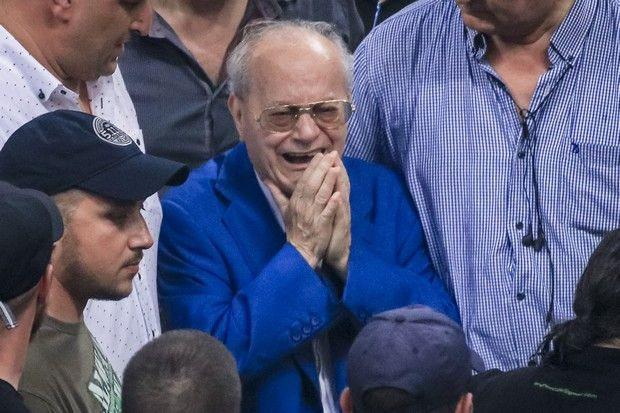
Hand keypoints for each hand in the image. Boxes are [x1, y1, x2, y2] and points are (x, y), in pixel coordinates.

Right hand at [266, 152, 340, 268]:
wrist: (299, 251)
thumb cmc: (294, 229)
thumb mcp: (283, 210)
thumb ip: (277, 194)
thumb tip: (266, 180)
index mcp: (295, 201)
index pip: (304, 180)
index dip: (312, 167)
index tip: (320, 155)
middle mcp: (303, 206)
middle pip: (313, 184)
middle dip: (322, 168)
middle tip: (332, 154)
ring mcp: (312, 215)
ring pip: (320, 195)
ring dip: (328, 181)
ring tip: (336, 168)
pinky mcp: (321, 225)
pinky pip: (326, 213)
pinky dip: (332, 204)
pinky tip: (338, 195)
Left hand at [324, 156, 350, 280]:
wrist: (335, 253)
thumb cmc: (325, 234)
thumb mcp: (320, 216)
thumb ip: (315, 202)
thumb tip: (306, 190)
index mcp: (331, 202)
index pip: (329, 182)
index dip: (326, 168)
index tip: (323, 154)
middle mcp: (339, 206)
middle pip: (338, 184)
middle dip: (335, 168)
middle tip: (332, 153)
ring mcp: (342, 215)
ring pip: (342, 195)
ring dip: (340, 182)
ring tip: (337, 167)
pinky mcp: (342, 226)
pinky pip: (341, 214)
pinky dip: (339, 204)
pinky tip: (338, 195)